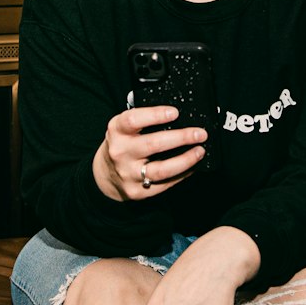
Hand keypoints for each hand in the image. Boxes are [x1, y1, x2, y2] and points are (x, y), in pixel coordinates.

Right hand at [92, 105, 206, 201]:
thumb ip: (144, 120)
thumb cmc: (123, 144)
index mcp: (117, 131)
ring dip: (186, 160)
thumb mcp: (124, 128)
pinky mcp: (137, 191)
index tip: (175, 112)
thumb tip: (179, 117)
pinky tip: (191, 167)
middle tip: (200, 133)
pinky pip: (165, 184)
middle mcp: (121, 152)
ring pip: (161, 169)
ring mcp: (128, 173)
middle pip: (153, 144)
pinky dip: (182, 174)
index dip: (155, 115)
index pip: (133, 120)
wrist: (105, 174)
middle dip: (181, 138)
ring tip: (200, 151)